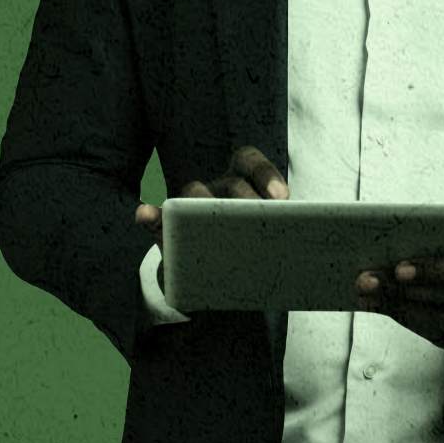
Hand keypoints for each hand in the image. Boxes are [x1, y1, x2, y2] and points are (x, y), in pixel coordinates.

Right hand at [134, 146, 288, 284]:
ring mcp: (190, 206)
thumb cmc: (251, 253)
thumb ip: (280, 232)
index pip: (251, 164)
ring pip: (194, 194)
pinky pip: (155, 215)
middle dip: (244, 199)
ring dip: (197, 202)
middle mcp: (217, 191)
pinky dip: (150, 214)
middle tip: (257, 219)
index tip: (281, 198)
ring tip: (203, 219)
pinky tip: (146, 215)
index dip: (266, 174)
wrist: (218, 278)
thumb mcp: (265, 241)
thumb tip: (297, 220)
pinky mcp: (165, 224)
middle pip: (232, 184)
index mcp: (242, 188)